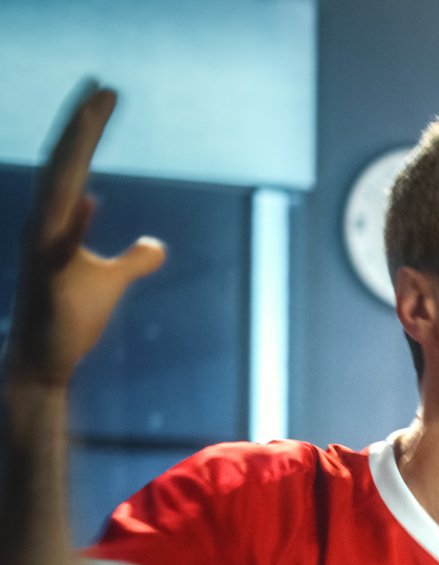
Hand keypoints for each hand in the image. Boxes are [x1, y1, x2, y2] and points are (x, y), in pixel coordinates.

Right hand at [5, 82, 166, 391]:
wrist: (43, 361)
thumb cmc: (70, 317)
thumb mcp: (112, 283)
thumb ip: (134, 260)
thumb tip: (157, 246)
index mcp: (56, 220)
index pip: (73, 164)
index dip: (87, 128)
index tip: (104, 93)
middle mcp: (42, 226)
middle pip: (64, 166)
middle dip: (82, 126)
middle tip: (103, 88)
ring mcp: (41, 252)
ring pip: (58, 195)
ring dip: (75, 158)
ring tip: (90, 120)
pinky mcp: (48, 283)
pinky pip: (59, 249)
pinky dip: (74, 225)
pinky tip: (88, 199)